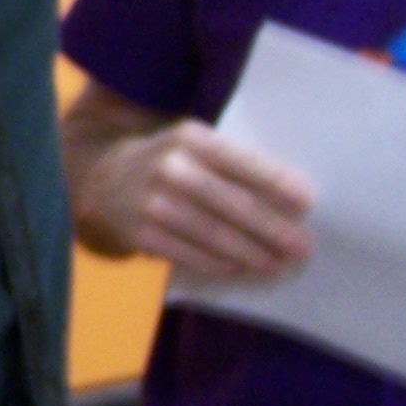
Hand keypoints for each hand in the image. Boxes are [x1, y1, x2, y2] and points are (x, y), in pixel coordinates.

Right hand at [76, 115, 315, 278]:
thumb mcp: (191, 145)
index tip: (307, 201)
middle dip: (272, 228)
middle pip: (232, 203)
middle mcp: (170, 168)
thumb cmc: (165, 161)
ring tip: (278, 263)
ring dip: (251, 252)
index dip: (276, 182)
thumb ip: (229, 162)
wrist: (98, 178)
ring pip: (213, 234)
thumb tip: (287, 198)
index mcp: (189, 138)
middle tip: (303, 245)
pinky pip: (189, 254)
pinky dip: (219, 264)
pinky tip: (241, 268)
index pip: (241, 161)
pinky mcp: (140, 233)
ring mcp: (152, 203)